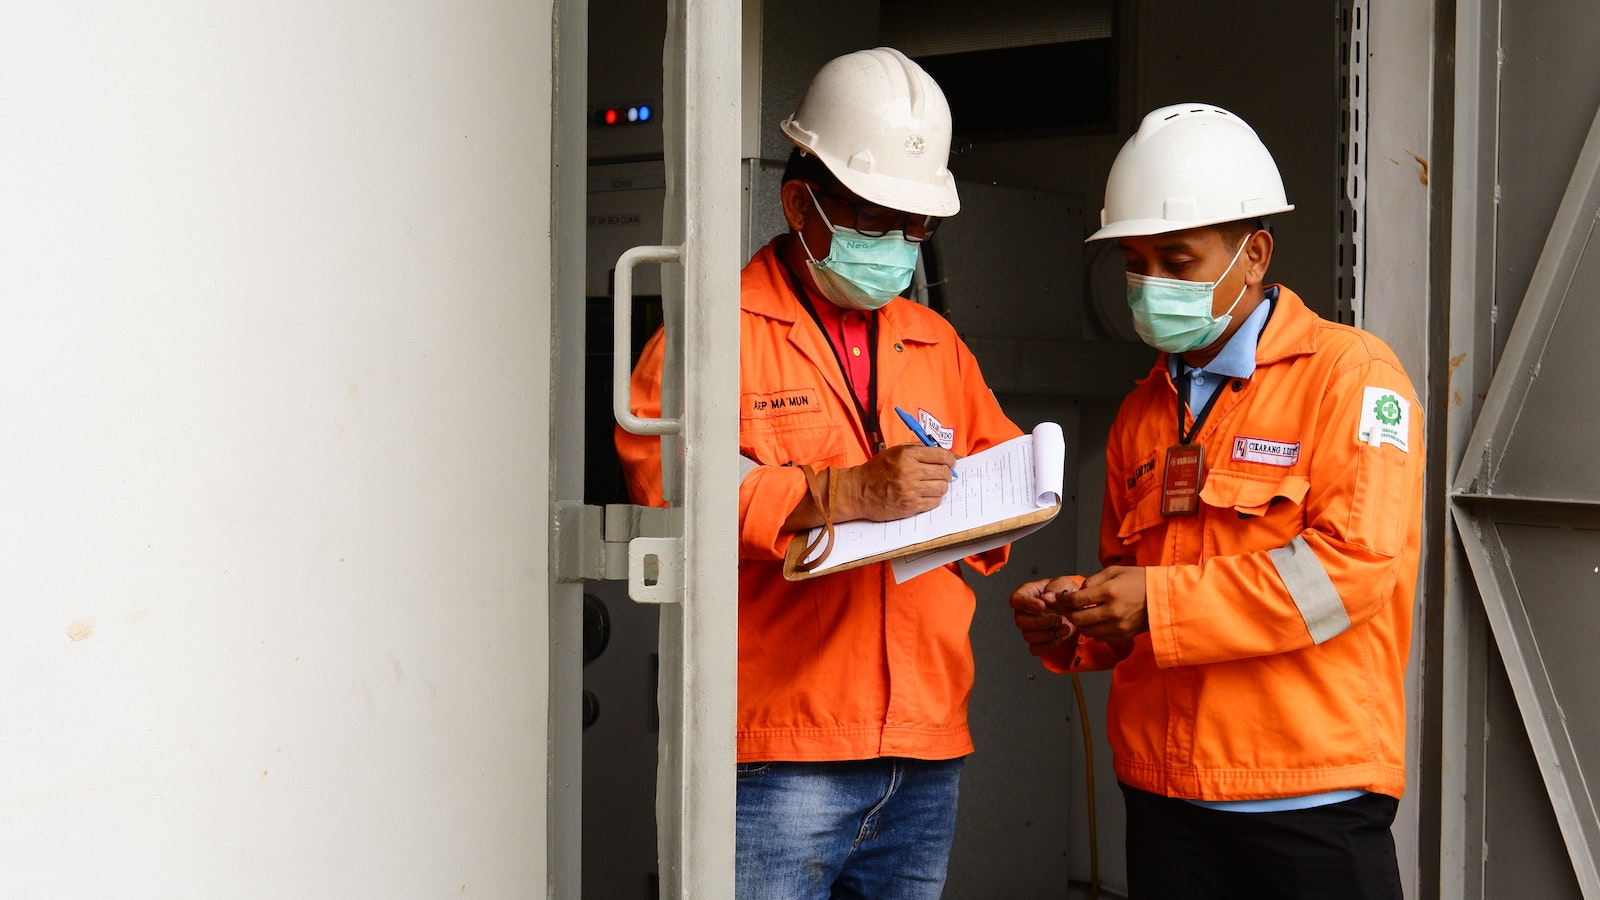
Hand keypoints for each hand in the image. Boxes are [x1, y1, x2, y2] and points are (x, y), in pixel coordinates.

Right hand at [832, 443, 957, 521]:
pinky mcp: (910, 506)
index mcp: (907, 455)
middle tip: (942, 474)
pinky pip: (934, 502)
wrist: (859, 491)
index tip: (950, 462)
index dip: (950, 459)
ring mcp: (910, 490)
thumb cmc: (877, 470)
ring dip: (940, 487)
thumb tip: (942, 453)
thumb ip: (918, 449)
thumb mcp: (895, 451)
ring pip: (942, 488)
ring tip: (932, 485)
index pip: (942, 455)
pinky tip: (926, 495)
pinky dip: (934, 498)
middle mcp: (910, 471)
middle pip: (944, 472)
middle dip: (947, 473)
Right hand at [1009, 576, 1081, 657]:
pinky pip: (1036, 649)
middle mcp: (1024, 612)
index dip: (1027, 604)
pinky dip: (1049, 645)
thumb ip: (1055, 588)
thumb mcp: (1064, 583)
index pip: (1016, 600)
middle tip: (1059, 618)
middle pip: (1020, 621)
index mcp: (1026, 594)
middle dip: (1041, 622)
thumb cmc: (1066, 592)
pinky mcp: (1037, 641)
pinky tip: (1060, 636)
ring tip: (1065, 627)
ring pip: (1028, 636)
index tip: (1043, 606)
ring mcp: (1029, 628)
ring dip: (1048, 634)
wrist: (1077, 608)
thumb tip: (1046, 598)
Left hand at [1064, 566, 1148, 641]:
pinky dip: (1094, 631)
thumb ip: (1093, 580)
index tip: (1065, 598)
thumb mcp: (1115, 571)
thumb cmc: (1139, 581)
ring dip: (1082, 624)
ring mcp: (1118, 626)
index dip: (1066, 600)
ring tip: (1086, 615)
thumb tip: (1079, 592)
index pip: (1077, 600)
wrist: (1164, 597)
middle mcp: (1112, 611)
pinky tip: (1098, 622)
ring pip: (1087, 631)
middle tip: (1072, 608)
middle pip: (1078, 619)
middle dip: (1071, 613)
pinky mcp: (1123, 635)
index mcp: (1109, 592)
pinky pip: (1100, 638)